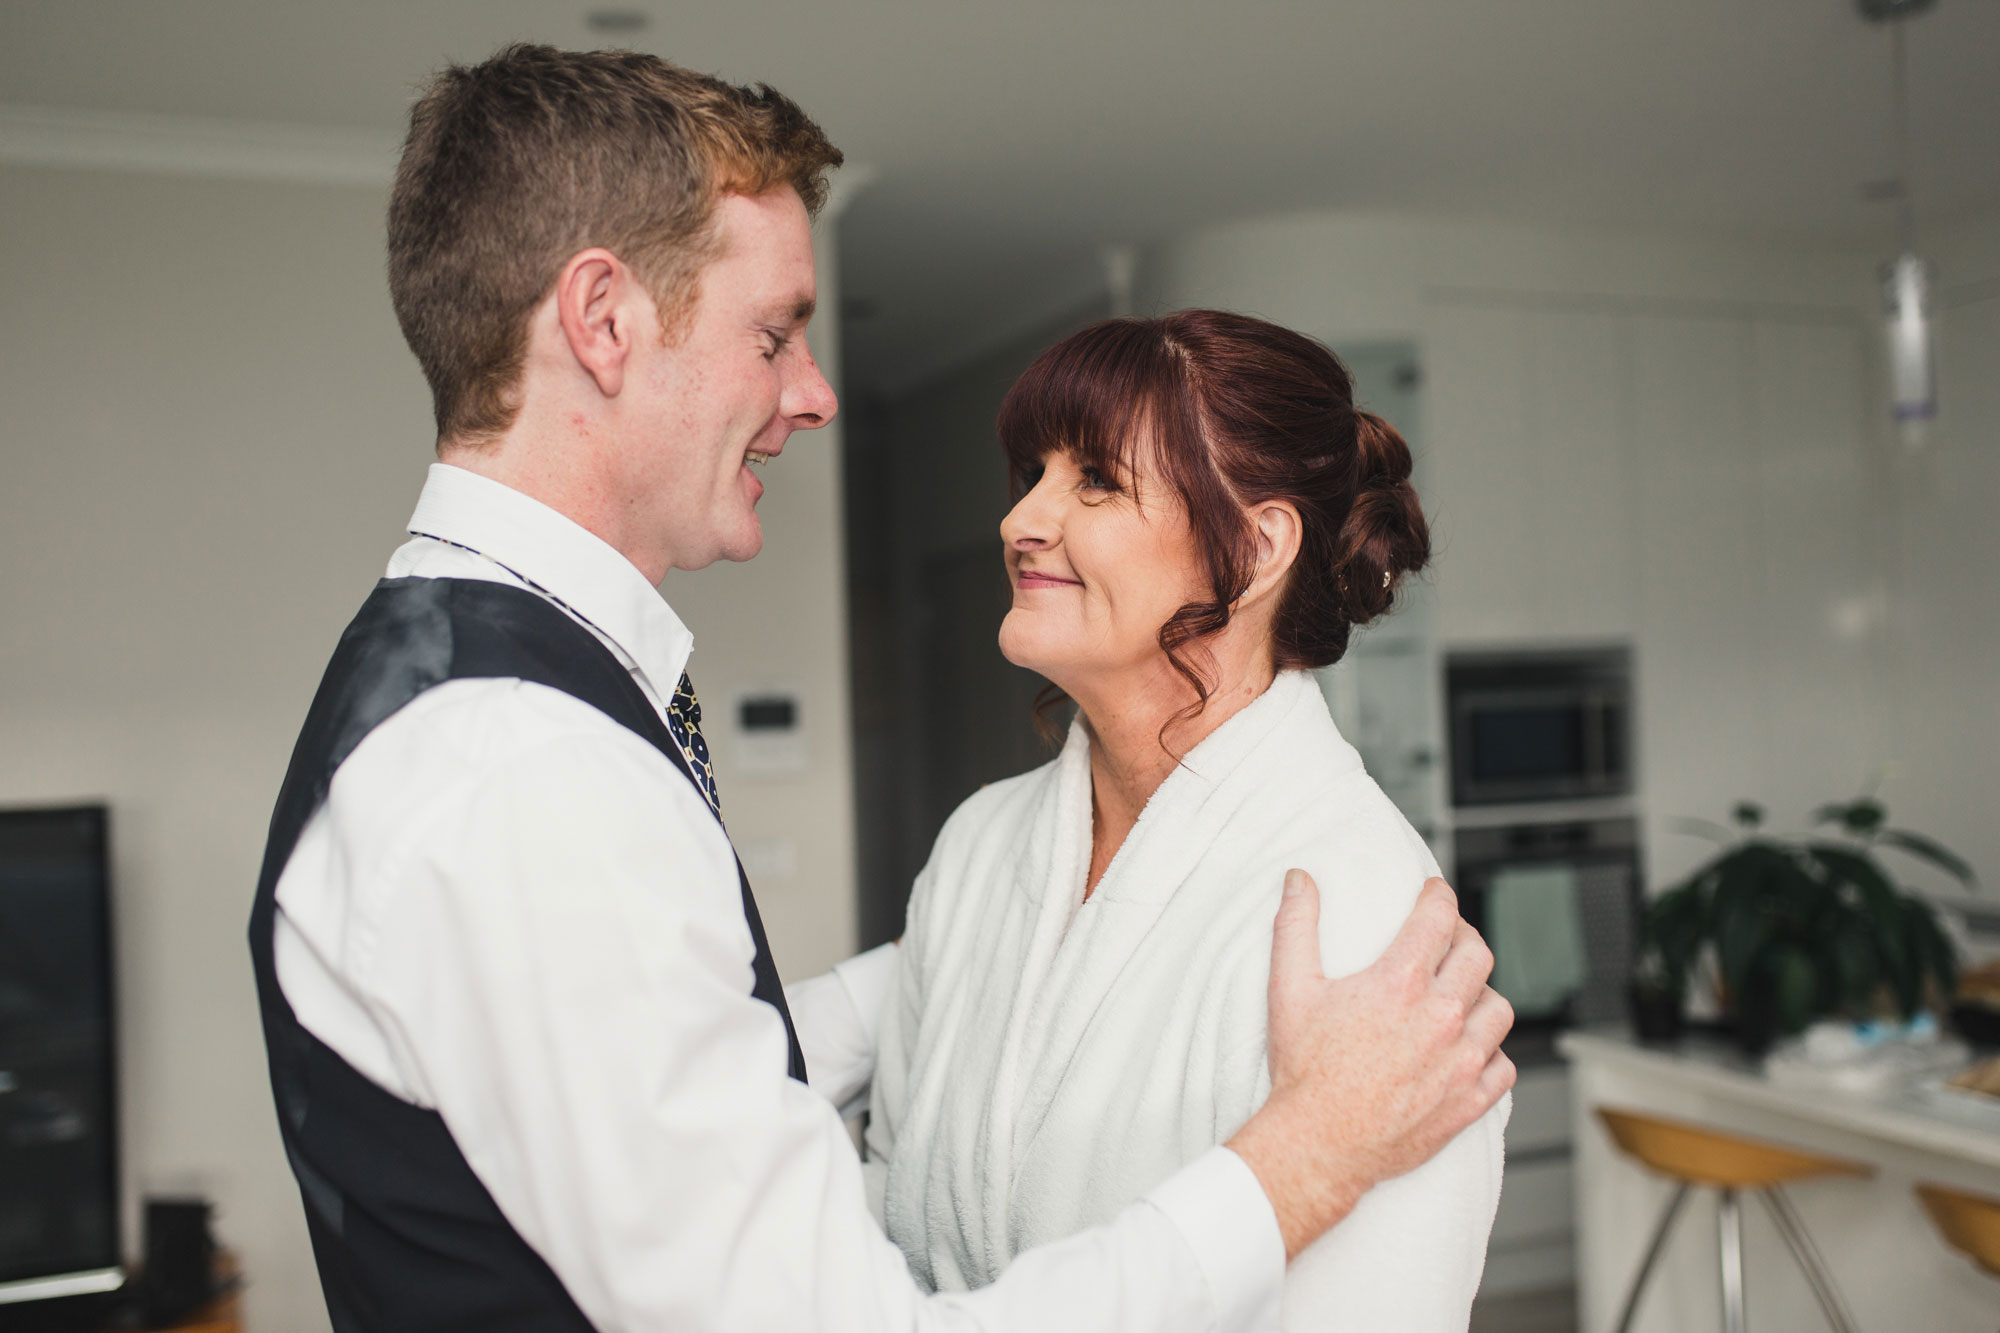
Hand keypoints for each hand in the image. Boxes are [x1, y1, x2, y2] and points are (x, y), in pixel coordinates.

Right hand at [1225, 870, 1514, 1257]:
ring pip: (1499, 1008)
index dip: (1439, 896)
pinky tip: (1470, 1050)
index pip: (1439, 918)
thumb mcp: (1289, 989)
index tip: (1435, 894)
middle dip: (1464, 938)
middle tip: (1448, 940)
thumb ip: (1295, 926)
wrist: (1318, 1145)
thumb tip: (1298, 879)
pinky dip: (1492, 1053)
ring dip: (1482, 995)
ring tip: (1461, 996)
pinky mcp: (1468, 1100)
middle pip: (1478, 955)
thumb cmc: (1303, 1070)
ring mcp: (1460, 1061)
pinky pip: (1504, 1066)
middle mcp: (1440, 1017)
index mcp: (1400, 983)